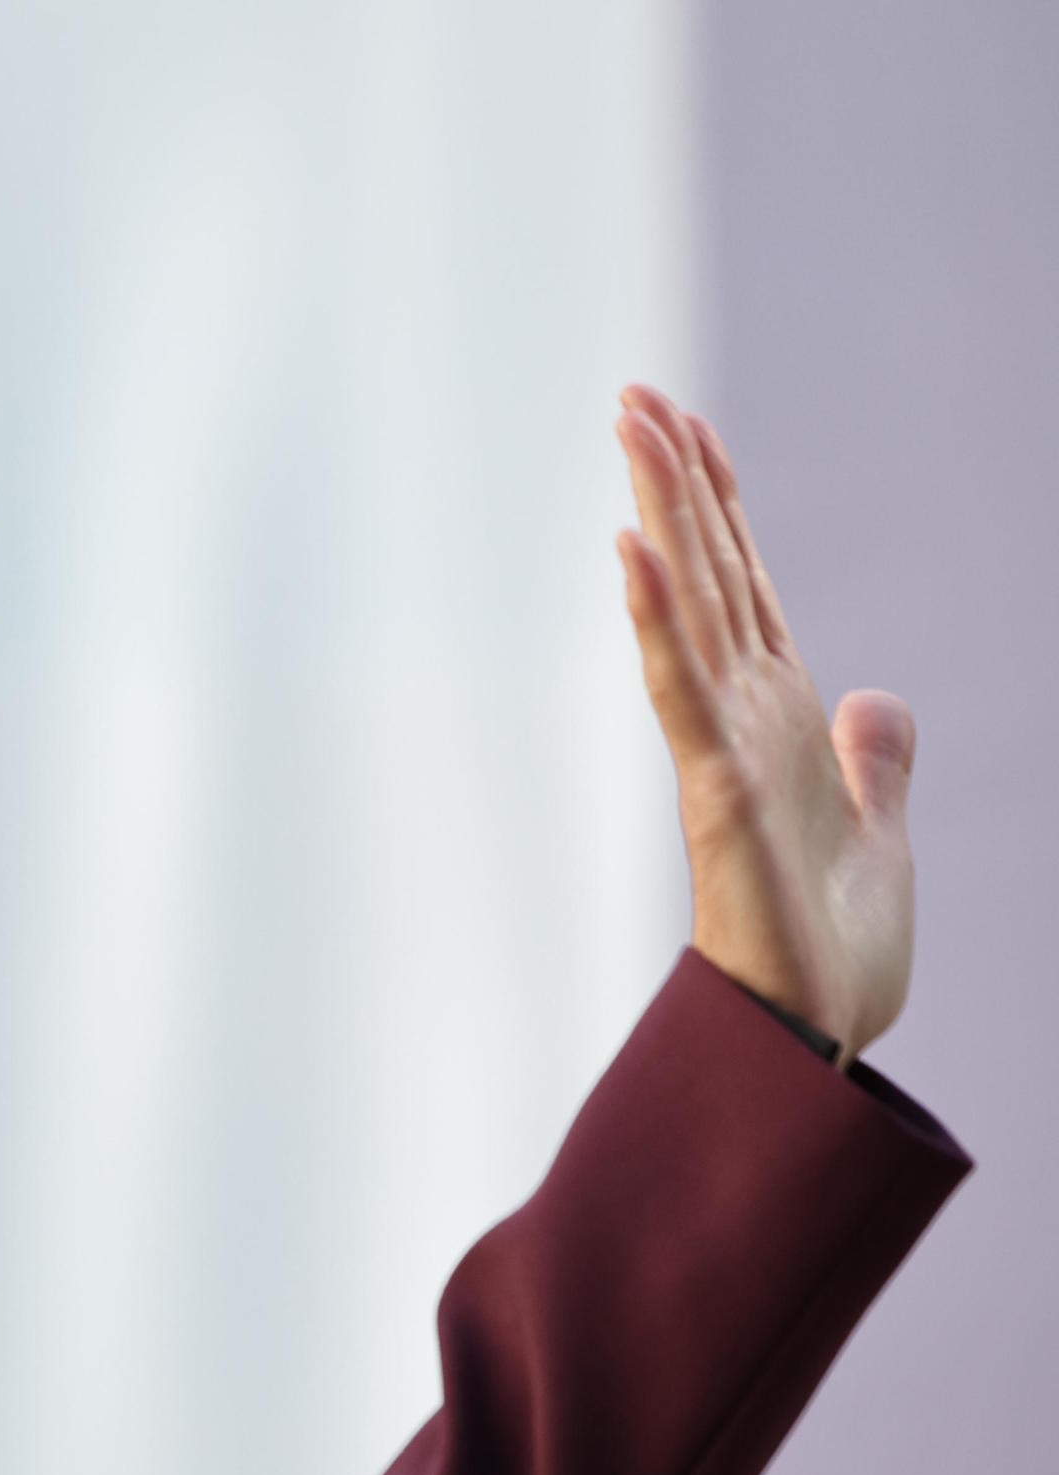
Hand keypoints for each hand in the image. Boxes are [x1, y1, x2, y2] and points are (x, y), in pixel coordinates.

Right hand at [614, 386, 913, 1063]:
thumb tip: (875, 695)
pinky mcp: (718, 792)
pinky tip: (632, 552)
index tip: (689, 426)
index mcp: (782, 719)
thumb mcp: (882, 831)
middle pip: (708, 575)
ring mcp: (725, 749)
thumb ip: (875, 760)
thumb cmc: (835, 953)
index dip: (719, 506)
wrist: (820, 1039)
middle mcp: (745, 719)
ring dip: (660, 518)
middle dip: (674, 483)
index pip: (746, 586)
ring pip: (688, 609)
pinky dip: (656, 618)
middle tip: (634, 396)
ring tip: (632, 434)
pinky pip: (681, 689)